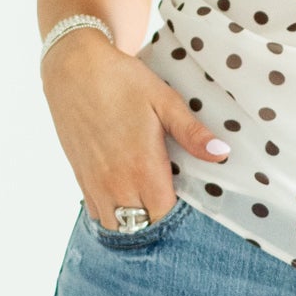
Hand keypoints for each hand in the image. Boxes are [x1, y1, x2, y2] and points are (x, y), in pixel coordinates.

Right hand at [43, 29, 229, 227]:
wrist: (73, 67)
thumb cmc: (122, 80)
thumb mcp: (164, 100)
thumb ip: (191, 132)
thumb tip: (222, 153)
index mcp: (142, 167)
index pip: (165, 215)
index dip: (180, 215)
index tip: (191, 203)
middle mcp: (116, 183)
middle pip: (142, 227)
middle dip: (159, 222)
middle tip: (173, 203)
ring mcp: (95, 183)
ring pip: (117, 227)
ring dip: (135, 223)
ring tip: (150, 205)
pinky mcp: (81, 178)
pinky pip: (97, 214)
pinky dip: (113, 215)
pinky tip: (127, 200)